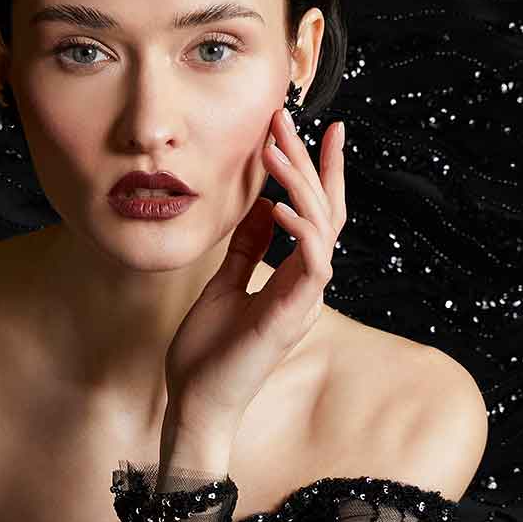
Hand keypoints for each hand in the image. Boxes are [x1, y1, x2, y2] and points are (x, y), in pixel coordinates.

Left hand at [162, 106, 345, 428]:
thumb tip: (260, 206)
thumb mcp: (225, 283)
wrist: (197, 403)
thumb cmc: (208, 352)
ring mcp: (305, 301)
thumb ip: (247, 248)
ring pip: (322, 228)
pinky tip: (275, 204)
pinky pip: (311, 263)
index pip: (317, 215)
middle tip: (288, 118)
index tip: (318, 129)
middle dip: (310, 161)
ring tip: (275, 148)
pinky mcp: (293, 316)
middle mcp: (308, 286)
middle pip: (325, 211)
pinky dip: (298, 230)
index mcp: (295, 278)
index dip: (321, 172)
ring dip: (300, 184)